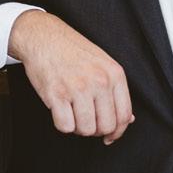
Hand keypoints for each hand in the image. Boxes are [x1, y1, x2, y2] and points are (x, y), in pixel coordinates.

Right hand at [9, 9, 133, 143]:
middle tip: (86, 120)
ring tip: (72, 113)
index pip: (124, 115)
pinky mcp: (57, 94)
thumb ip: (116, 91)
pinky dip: (62, 124)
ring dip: (78, 127)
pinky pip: (65, 126)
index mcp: (114, 74)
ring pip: (86, 129)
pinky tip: (61, 110)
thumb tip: (128, 119)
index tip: (109, 136)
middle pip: (106, 126)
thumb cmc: (72, 50)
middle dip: (96, 130)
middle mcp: (99, 81)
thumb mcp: (102, 64)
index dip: (117, 131)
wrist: (43, 37)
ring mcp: (78, 88)